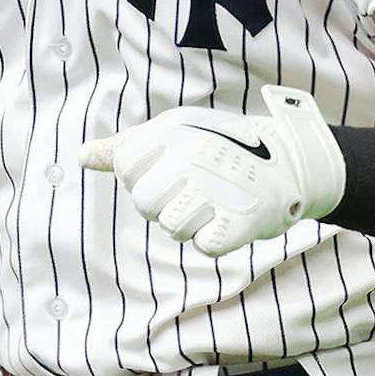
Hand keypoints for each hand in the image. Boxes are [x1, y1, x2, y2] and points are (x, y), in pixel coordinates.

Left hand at [78, 86, 345, 256]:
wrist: (293, 159)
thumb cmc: (222, 146)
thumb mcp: (174, 131)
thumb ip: (125, 148)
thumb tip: (82, 157)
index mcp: (173, 130)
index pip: (126, 166)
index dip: (142, 175)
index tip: (170, 167)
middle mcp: (192, 155)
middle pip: (144, 203)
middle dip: (164, 203)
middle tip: (196, 189)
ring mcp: (216, 187)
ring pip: (171, 226)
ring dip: (190, 222)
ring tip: (213, 202)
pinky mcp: (240, 220)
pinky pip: (204, 245)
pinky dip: (215, 237)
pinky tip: (229, 217)